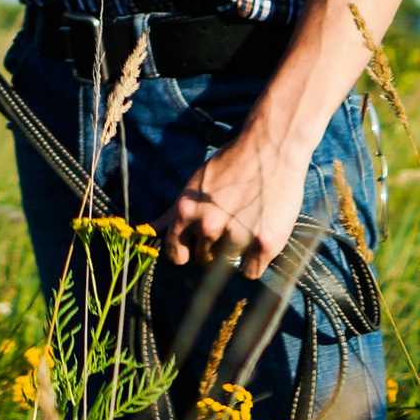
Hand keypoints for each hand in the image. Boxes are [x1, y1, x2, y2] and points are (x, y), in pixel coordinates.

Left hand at [160, 126, 310, 279]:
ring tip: (245, 227)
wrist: (271, 148)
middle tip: (229, 227)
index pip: (175, 254)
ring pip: (227, 266)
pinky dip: (255, 260)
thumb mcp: (195, 184)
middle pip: (203, 261)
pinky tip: (259, 238)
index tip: (197, 246)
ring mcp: (236, 236)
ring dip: (234, 254)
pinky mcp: (264, 244)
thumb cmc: (231, 163)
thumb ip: (173, 212)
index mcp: (186, 211)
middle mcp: (207, 226)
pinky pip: (251, 271)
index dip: (187, 251)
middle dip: (213, 250)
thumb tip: (148, 229)